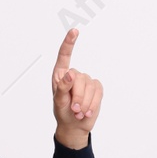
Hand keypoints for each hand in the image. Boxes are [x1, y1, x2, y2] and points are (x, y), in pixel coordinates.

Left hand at [51, 27, 101, 148]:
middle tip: (73, 109)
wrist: (75, 125)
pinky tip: (87, 112)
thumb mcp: (58, 102)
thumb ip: (62, 88)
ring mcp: (86, 81)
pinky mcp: (96, 88)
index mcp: (60, 75)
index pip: (64, 56)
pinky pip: (97, 92)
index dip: (69, 43)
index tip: (74, 31)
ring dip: (84, 103)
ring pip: (89, 86)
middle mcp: (74, 75)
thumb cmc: (62, 112)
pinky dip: (92, 104)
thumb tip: (70, 74)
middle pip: (79, 78)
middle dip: (77, 97)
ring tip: (79, 112)